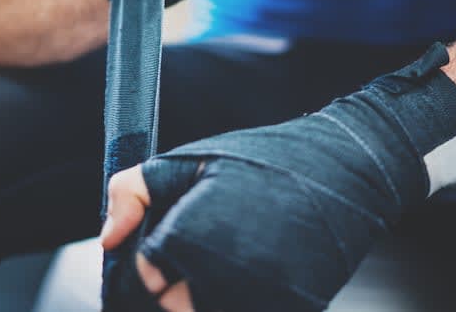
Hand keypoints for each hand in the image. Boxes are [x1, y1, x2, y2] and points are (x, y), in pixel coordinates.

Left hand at [100, 44, 455, 311]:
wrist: (348, 168)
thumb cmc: (268, 159)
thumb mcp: (190, 159)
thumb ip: (132, 192)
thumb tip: (107, 239)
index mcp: (190, 238)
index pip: (143, 277)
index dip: (152, 258)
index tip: (170, 240)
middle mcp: (221, 279)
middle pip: (173, 307)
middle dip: (177, 282)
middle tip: (206, 246)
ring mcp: (259, 300)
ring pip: (205, 311)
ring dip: (207, 294)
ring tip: (230, 255)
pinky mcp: (291, 309)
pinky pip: (246, 310)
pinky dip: (241, 296)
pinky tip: (258, 265)